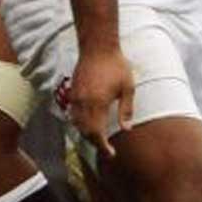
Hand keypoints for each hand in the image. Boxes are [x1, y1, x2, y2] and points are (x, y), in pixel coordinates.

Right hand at [67, 46, 133, 161]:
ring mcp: (75, 98)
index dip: (103, 147)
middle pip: (85, 132)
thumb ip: (126, 110)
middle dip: (95, 143)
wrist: (98, 47)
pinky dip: (80, 124)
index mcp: (98, 103)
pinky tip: (89, 124)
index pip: (96, 134)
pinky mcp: (72, 92)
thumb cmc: (116, 65)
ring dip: (86, 134)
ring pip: (76, 125)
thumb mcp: (128, 88)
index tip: (111, 154)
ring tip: (99, 140)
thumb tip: (126, 130)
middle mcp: (83, 103)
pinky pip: (73, 115)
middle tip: (107, 150)